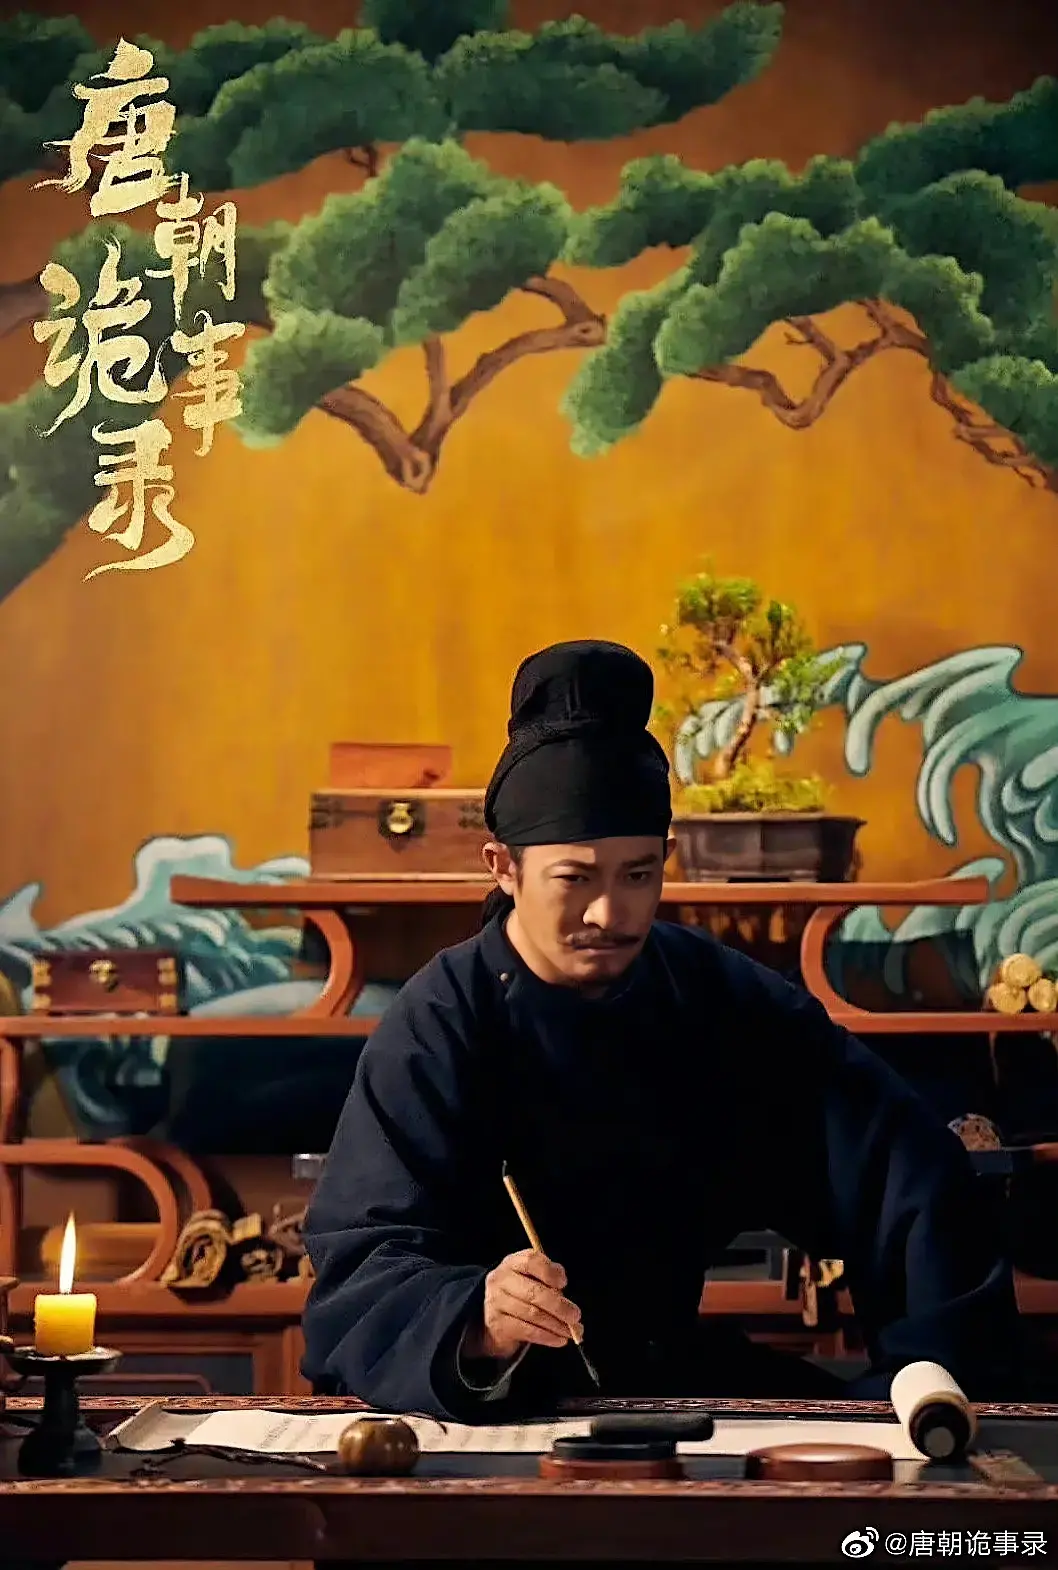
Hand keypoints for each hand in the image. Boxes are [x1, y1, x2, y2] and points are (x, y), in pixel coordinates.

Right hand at [464, 1248, 582, 1362]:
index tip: (564, 1283)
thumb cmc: (520, 1292)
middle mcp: (501, 1280)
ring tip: (571, 1332)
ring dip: (556, 1325)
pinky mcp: (498, 1324)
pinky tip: (559, 1340)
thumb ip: (548, 1279)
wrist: (490, 1314)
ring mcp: (496, 1302)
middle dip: (559, 1306)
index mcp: (513, 1263)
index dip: (549, 1271)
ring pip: (532, 1314)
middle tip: (575, 1316)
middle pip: (533, 1292)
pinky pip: (526, 1331)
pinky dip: (546, 1337)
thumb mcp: (531, 1277)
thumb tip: (564, 1292)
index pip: (531, 1261)